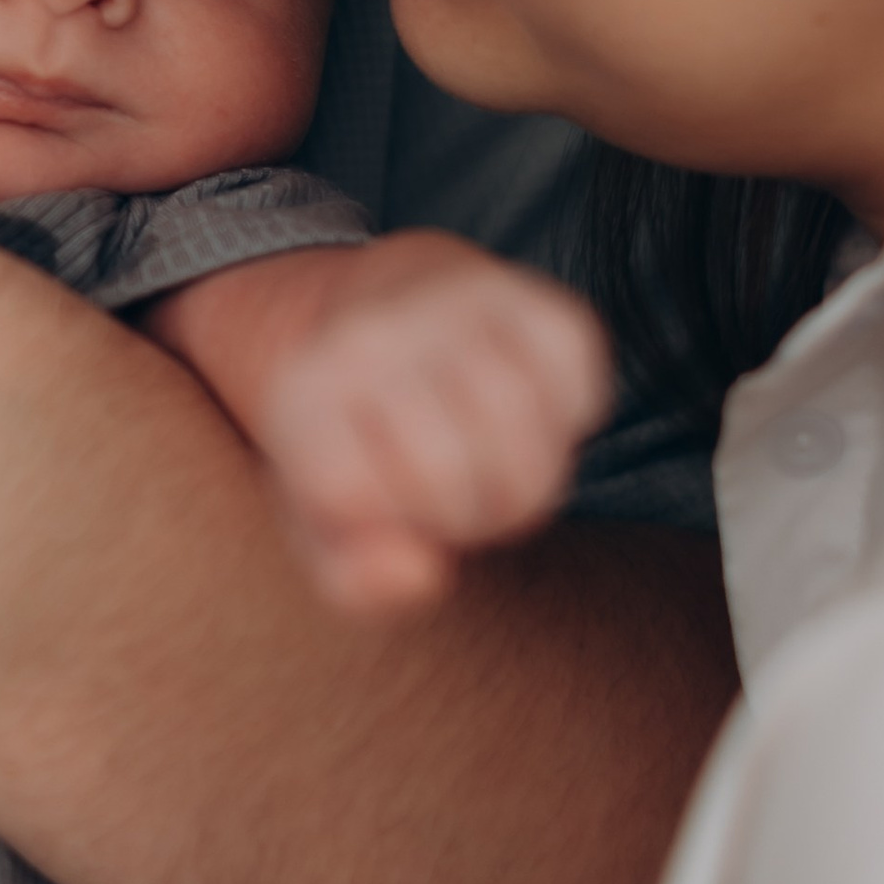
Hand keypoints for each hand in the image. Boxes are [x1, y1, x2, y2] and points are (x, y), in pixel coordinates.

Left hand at [257, 232, 611, 614]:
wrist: (387, 315)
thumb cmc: (363, 448)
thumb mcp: (330, 528)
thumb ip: (357, 583)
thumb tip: (416, 575)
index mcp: (303, 393)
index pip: (350, 494)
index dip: (384, 522)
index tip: (382, 499)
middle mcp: (371, 338)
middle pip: (447, 478)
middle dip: (467, 520)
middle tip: (455, 499)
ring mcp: (452, 309)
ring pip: (522, 442)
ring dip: (526, 489)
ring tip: (495, 472)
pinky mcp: (532, 300)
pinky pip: (580, 395)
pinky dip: (570, 424)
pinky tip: (532, 415)